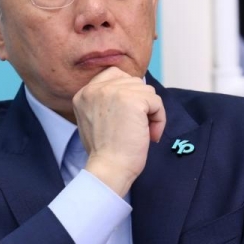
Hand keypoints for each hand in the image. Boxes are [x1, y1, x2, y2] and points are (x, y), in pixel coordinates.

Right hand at [72, 67, 165, 196]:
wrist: (109, 169)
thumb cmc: (105, 152)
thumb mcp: (94, 120)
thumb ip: (106, 102)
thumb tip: (134, 93)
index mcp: (84, 93)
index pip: (114, 74)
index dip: (128, 91)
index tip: (129, 114)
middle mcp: (96, 88)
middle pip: (133, 82)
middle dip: (141, 104)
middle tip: (136, 128)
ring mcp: (114, 92)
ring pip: (147, 91)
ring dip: (150, 113)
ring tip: (142, 132)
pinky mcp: (132, 100)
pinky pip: (156, 102)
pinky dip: (159, 119)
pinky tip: (151, 135)